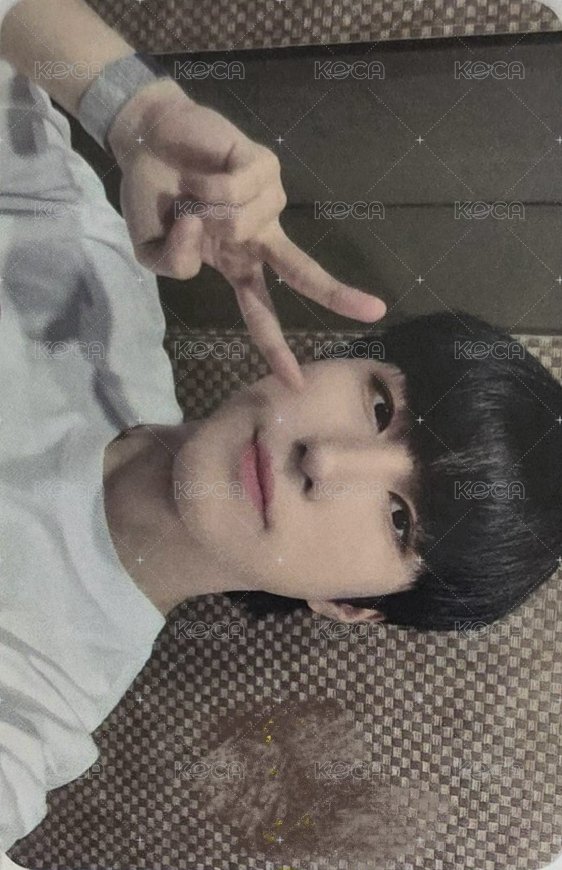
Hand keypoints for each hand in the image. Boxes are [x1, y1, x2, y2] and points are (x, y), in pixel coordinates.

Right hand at [108, 80, 386, 390]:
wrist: (147, 139)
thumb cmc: (153, 198)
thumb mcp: (151, 250)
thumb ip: (175, 265)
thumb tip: (208, 231)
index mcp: (237, 262)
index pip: (260, 313)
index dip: (273, 348)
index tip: (294, 381)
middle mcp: (260, 237)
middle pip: (302, 271)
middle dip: (337, 295)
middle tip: (376, 312)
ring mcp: (267, 202)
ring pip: (239, 224)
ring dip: (201, 210)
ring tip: (190, 193)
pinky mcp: (266, 167)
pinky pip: (235, 191)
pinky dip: (206, 187)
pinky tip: (202, 175)